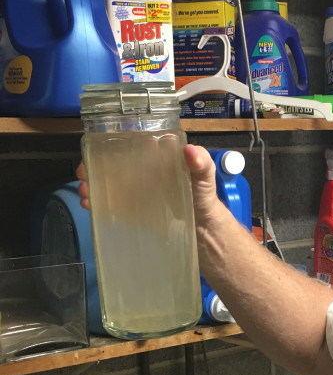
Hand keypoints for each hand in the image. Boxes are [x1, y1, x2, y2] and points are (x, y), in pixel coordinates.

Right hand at [76, 145, 218, 218]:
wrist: (205, 231)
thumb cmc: (205, 199)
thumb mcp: (206, 179)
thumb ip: (202, 165)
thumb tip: (191, 151)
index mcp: (159, 158)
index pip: (132, 143)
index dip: (111, 144)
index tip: (97, 149)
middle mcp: (145, 171)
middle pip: (113, 163)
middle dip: (95, 165)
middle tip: (84, 173)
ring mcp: (138, 190)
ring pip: (109, 182)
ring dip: (93, 184)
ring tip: (85, 192)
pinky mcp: (134, 209)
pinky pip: (112, 203)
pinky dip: (98, 203)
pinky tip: (90, 205)